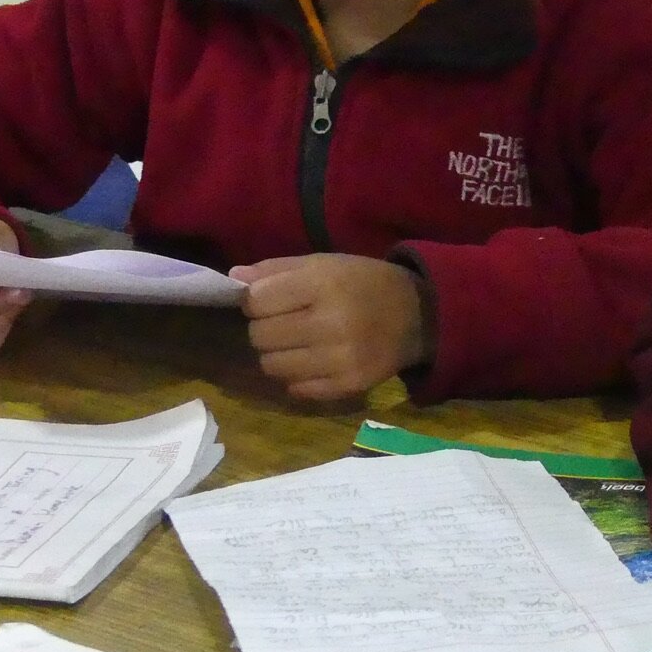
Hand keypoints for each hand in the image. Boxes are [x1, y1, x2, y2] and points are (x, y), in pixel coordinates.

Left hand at [231, 254, 428, 400]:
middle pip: (260, 336)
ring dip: (278, 354)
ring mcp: (341, 359)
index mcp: (325, 285)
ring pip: (272, 366)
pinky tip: (314, 360)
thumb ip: (276, 270)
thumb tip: (233, 280)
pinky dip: (298, 376)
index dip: (256, 300)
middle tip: (286, 322)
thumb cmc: (364, 282)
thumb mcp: (324, 263)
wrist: (418, 315)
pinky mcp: (349, 385)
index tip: (270, 299)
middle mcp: (332, 323)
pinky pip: (297, 388)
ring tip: (299, 342)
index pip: (257, 301)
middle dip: (265, 328)